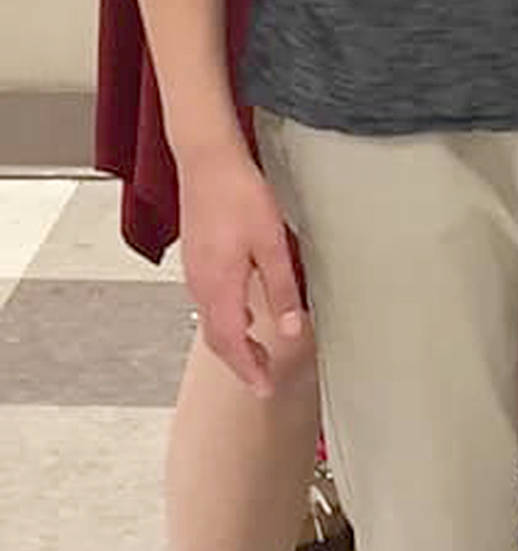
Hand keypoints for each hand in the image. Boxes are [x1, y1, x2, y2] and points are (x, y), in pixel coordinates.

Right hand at [178, 142, 306, 395]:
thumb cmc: (241, 195)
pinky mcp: (196, 259)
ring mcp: (194, 272)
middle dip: (241, 362)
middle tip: (264, 378)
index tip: (264, 389)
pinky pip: (208, 302)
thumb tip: (290, 331)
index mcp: (220, 287)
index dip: (249, 371)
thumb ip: (281, 289)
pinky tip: (242, 311)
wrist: (207, 161)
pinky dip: (225, 320)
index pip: (232, 345)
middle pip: (218, 339)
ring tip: (258, 350)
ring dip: (233, 341)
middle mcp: (201, 286)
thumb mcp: (271, 244)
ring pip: (211, 321)